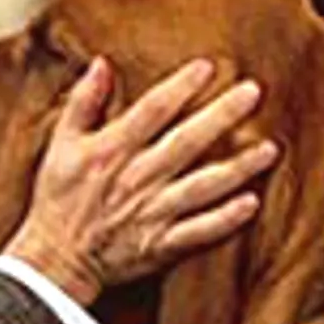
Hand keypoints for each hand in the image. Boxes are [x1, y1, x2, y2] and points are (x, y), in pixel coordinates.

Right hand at [1, 57, 279, 305]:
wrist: (54, 259)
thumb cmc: (58, 199)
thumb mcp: (61, 144)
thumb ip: (83, 102)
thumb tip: (101, 63)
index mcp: (112, 150)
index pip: (152, 110)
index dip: (181, 87)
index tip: (208, 67)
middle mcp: (137, 178)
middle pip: (186, 141)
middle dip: (221, 116)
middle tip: (254, 92)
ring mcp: (152, 213)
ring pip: (202, 186)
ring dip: (237, 168)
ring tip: (270, 149)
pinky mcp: (161, 244)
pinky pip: (199, 231)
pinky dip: (225, 219)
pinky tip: (252, 203)